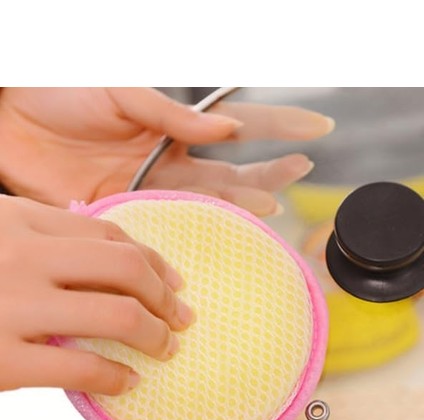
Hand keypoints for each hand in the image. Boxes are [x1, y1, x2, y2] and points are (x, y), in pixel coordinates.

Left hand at [0, 88, 333, 214]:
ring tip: (273, 205)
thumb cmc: (62, 89)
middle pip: (228, 173)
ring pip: (203, 204)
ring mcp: (146, 189)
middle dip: (268, 172)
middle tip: (302, 171)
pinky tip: (213, 241)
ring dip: (239, 206)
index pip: (236, 128)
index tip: (318, 129)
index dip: (277, 127)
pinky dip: (188, 236)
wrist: (9, 116)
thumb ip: (173, 114)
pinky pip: (161, 228)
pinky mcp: (120, 212)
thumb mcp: (122, 91)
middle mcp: (166, 161)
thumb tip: (230, 128)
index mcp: (171, 127)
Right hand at [0, 196, 193, 394]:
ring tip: (166, 349)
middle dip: (165, 297)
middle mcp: (22, 256)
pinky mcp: (4, 359)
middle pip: (125, 268)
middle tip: (182, 318)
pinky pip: (81, 367)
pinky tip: (127, 382)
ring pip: (117, 316)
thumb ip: (36, 239)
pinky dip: (115, 377)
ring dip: (155, 335)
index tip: (174, 281)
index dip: (152, 260)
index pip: (107, 235)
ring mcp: (14, 306)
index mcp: (19, 220)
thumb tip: (97, 258)